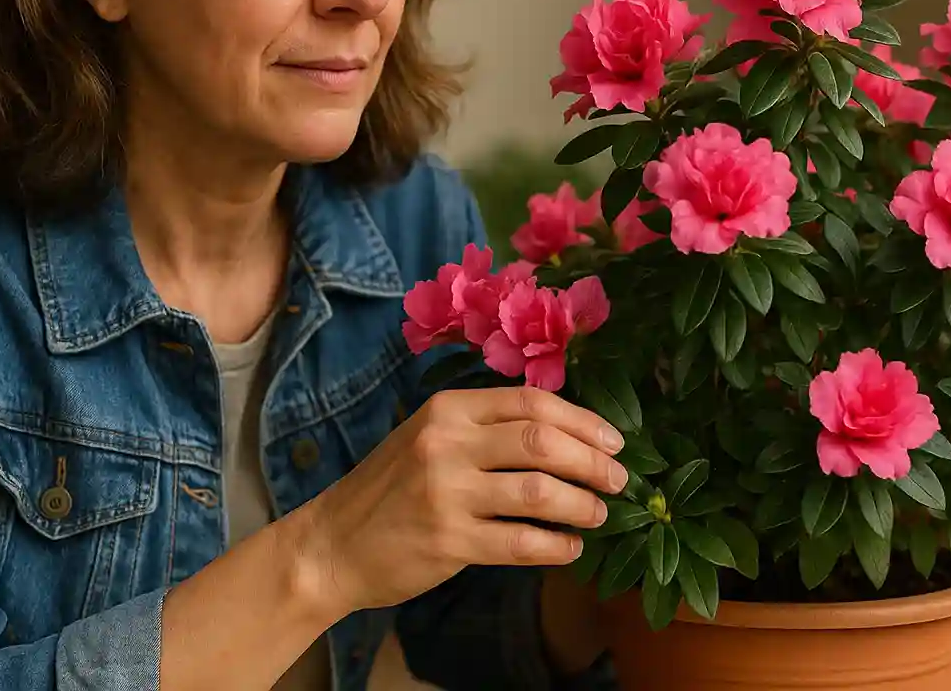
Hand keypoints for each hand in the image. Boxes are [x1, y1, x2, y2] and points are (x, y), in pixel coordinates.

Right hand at [296, 385, 627, 615]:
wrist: (332, 544)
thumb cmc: (390, 489)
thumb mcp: (429, 437)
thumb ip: (485, 428)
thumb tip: (568, 434)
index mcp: (448, 409)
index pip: (532, 402)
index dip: (583, 422)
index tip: (614, 442)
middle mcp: (447, 443)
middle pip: (543, 440)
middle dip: (593, 461)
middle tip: (619, 479)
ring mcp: (446, 492)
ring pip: (540, 491)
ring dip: (582, 504)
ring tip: (598, 513)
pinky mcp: (448, 541)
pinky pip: (521, 542)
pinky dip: (556, 545)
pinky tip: (569, 548)